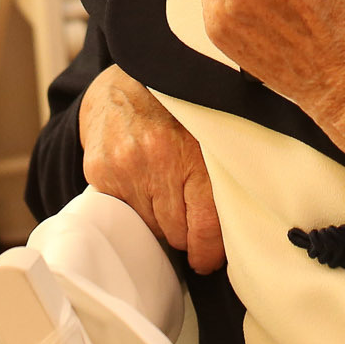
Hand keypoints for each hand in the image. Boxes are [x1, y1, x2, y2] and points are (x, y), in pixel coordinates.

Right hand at [78, 64, 222, 271]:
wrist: (124, 84)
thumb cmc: (174, 112)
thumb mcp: (207, 133)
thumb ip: (223, 174)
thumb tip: (244, 225)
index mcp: (193, 150)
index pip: (206, 225)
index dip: (209, 251)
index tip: (208, 259)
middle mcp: (158, 158)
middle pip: (177, 233)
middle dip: (184, 232)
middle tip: (186, 213)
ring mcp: (126, 166)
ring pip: (150, 228)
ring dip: (158, 220)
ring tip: (162, 191)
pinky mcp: (100, 172)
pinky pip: (123, 216)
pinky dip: (134, 209)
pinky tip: (140, 185)